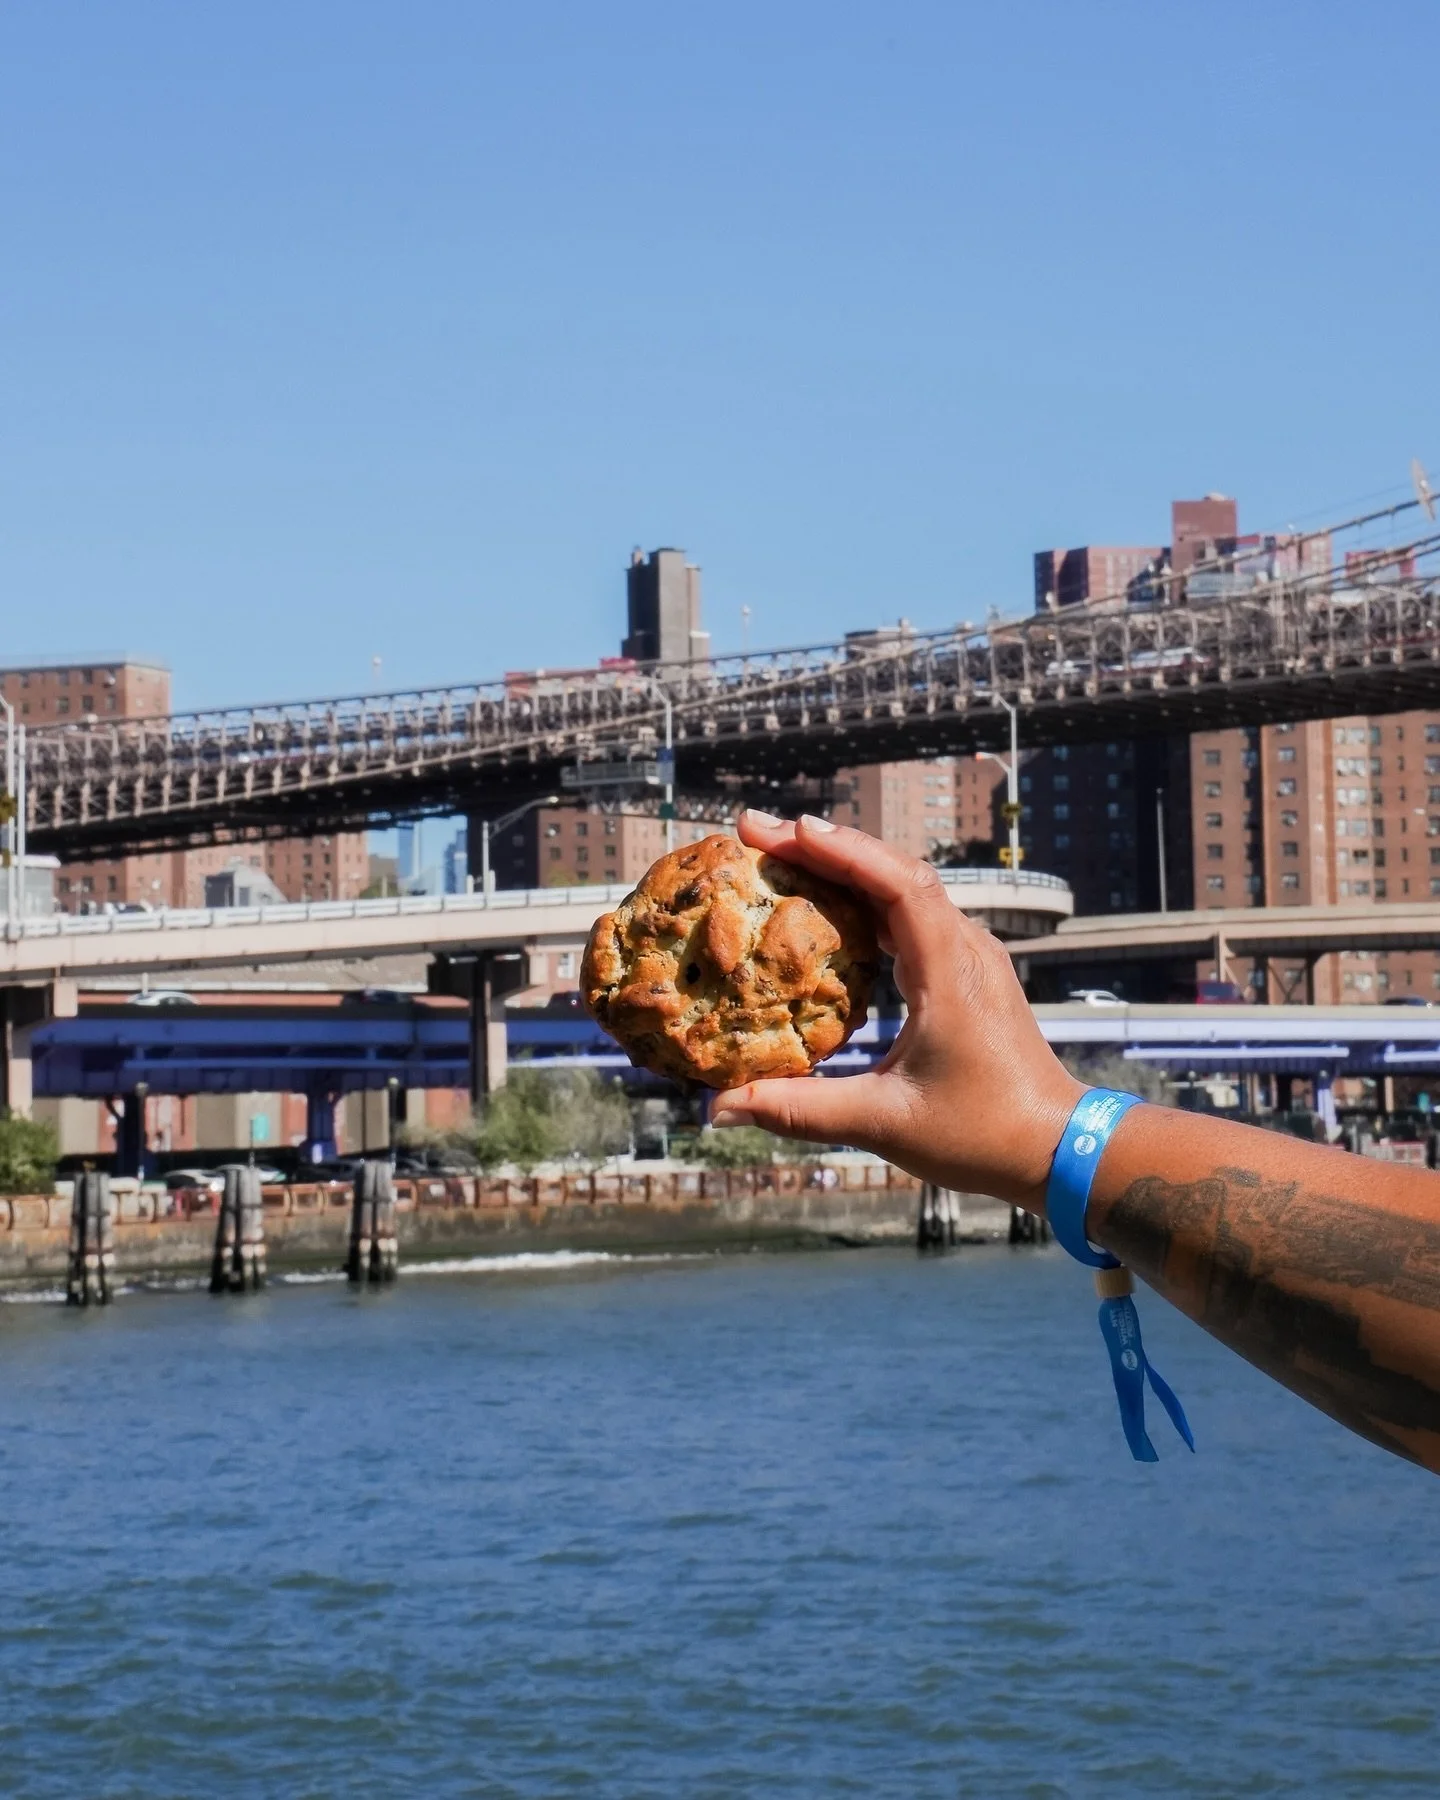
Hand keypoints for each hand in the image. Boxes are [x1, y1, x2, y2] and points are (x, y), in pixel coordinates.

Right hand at [711, 812, 1084, 1209]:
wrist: (1055, 1148)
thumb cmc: (982, 1134)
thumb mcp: (883, 1123)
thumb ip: (799, 1110)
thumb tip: (720, 1108)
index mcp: (951, 971)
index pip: (898, 884)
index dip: (843, 851)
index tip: (788, 830)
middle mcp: (965, 950)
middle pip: (894, 872)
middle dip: (826, 846)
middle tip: (758, 832)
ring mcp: (968, 958)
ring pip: (903, 890)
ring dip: (845, 867)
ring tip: (782, 856)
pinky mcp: (964, 973)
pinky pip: (911, 917)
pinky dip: (865, 900)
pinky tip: (826, 908)